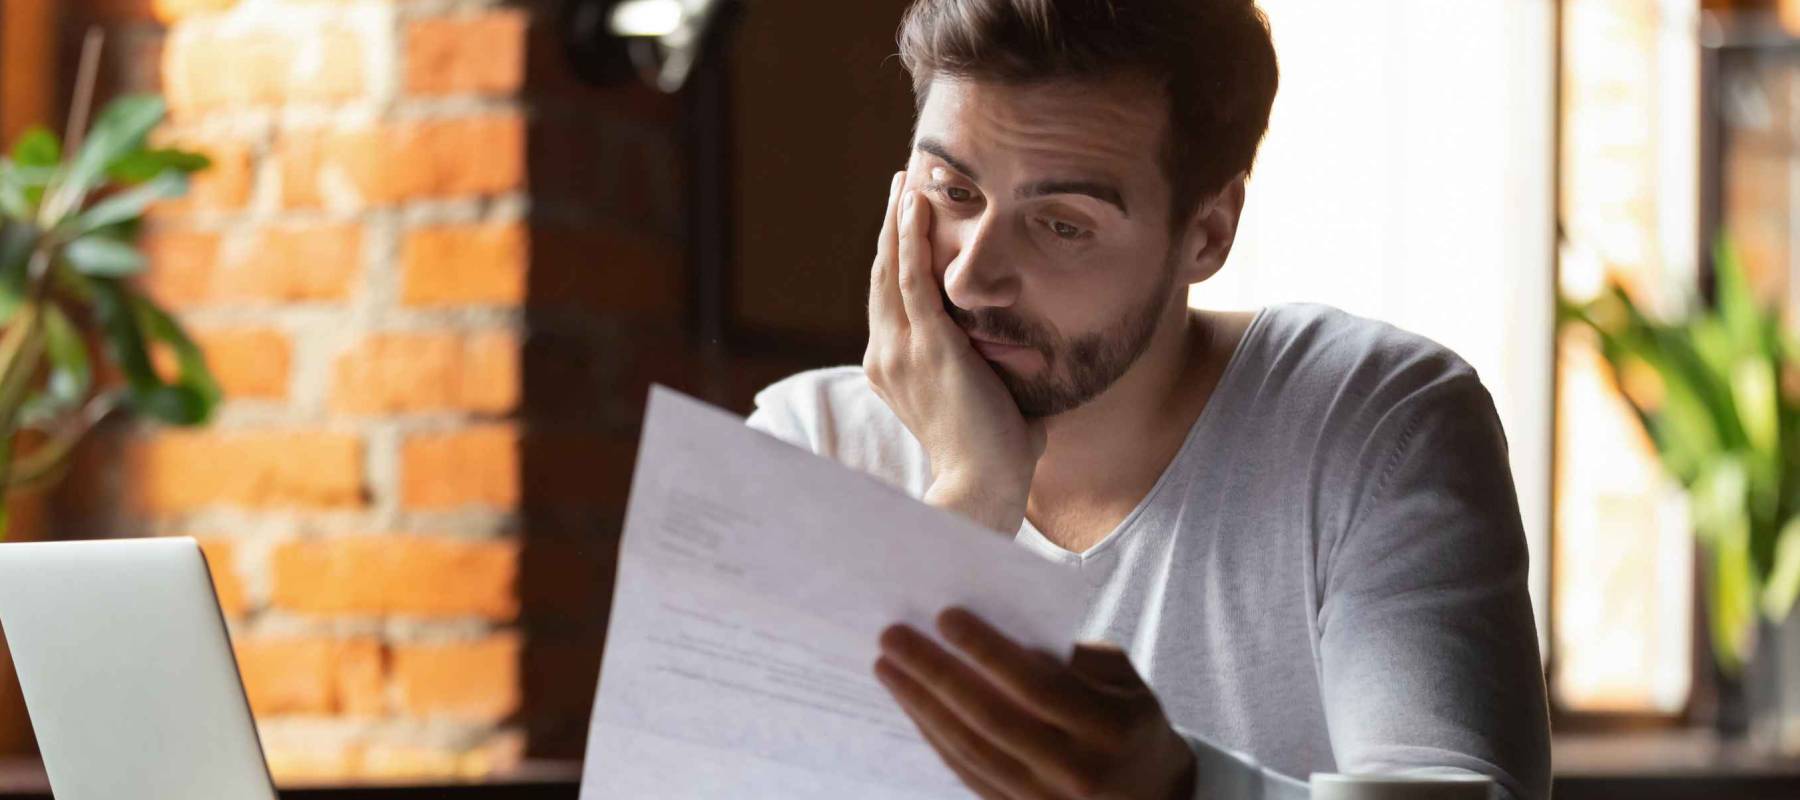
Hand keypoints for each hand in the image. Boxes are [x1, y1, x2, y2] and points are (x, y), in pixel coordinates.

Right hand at [863, 171, 1044, 533]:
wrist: (983, 488)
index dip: (896, 257)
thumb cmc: (995, 457)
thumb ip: (999, 375)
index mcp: (894, 369)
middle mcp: (887, 355)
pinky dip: (911, 237)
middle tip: (900, 184)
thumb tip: (1032, 358)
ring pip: (891, 268)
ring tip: (904, 180)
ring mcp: (901, 349)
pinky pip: (912, 278)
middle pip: (883, 275)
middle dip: (892, 227)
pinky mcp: (927, 345)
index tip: (906, 223)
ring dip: (898, 220)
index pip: (891, 301)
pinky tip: (914, 203)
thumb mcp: (990, 402)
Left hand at [875, 607, 1197, 799]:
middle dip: (935, 674)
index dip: (988, 651)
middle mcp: (1077, 772)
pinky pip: (967, 772)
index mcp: (1111, 729)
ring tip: (888, 667)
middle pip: (991, 718)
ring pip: (970, 749)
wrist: (1154, 796)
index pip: (1037, 687)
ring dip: (921, 706)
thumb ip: (1068, 657)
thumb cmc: (1130, 717)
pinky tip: (911, 705)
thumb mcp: (1121, 678)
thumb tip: (994, 632)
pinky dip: (934, 736)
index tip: (945, 615)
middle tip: (893, 636)